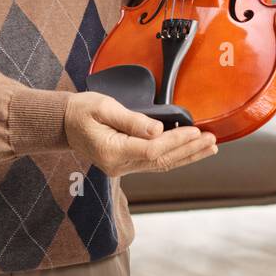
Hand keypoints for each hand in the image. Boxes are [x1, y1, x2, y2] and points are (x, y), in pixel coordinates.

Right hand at [63, 91, 217, 176]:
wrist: (63, 123)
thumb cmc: (81, 110)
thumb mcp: (103, 106)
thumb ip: (131, 119)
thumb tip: (158, 129)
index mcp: (111, 151)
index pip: (151, 150)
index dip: (175, 141)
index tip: (194, 130)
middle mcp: (118, 165)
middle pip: (161, 161)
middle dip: (189, 150)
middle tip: (211, 141)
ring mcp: (122, 168)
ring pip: (161, 165)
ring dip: (187, 156)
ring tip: (209, 147)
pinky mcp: (126, 164)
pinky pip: (155, 163)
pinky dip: (174, 156)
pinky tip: (190, 150)